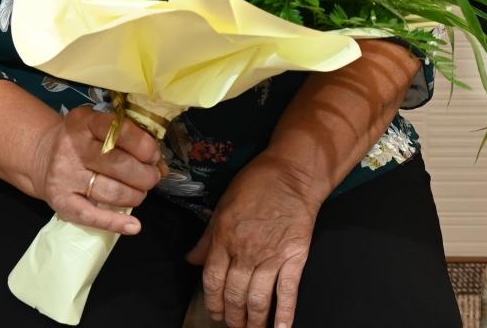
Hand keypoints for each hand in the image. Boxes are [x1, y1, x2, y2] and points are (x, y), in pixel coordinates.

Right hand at [31, 105, 165, 234]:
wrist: (43, 155)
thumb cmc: (84, 140)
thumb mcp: (102, 128)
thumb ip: (132, 141)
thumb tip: (162, 167)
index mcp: (84, 122)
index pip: (120, 131)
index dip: (144, 146)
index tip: (154, 155)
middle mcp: (72, 148)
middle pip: (118, 164)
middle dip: (145, 174)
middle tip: (152, 177)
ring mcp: (64, 176)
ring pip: (110, 191)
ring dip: (135, 195)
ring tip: (141, 192)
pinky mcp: (61, 201)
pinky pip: (92, 216)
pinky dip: (116, 223)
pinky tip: (134, 225)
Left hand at [188, 154, 319, 327]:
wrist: (293, 174)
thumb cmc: (256, 183)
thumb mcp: (222, 205)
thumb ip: (207, 238)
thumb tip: (191, 260)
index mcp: (224, 238)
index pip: (212, 281)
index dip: (212, 301)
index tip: (216, 313)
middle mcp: (245, 252)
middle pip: (234, 295)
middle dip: (232, 317)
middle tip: (233, 326)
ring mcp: (271, 257)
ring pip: (258, 300)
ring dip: (253, 321)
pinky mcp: (295, 258)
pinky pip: (287, 292)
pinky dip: (284, 315)